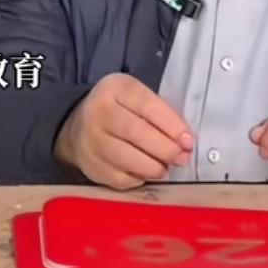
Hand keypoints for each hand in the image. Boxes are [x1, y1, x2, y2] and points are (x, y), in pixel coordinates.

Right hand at [55, 73, 193, 189]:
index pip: (147, 105)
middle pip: (137, 133)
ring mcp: (91, 141)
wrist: (78, 126)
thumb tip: (185, 141)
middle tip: (181, 157)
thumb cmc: (119, 110)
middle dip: (166, 149)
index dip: (171, 125)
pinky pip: (121, 178)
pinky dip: (139, 179)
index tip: (188, 141)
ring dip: (155, 167)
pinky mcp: (91, 166)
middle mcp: (98, 112)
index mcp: (114, 88)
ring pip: (128, 159)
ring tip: (165, 167)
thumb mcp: (136, 98)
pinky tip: (146, 173)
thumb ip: (161, 113)